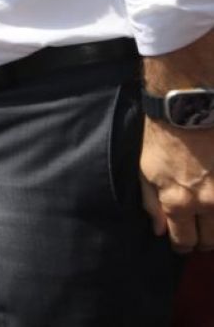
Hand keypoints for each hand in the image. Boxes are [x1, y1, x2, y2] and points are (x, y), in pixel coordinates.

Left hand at [140, 117, 213, 250]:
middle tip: (199, 235)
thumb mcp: (145, 169)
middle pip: (211, 241)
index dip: (182, 245)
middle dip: (203, 241)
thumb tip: (159, 230)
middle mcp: (208, 203)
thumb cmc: (162, 136)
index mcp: (178, 202)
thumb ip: (151, 203)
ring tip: (211, 220)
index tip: (182, 244)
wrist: (188, 108)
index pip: (183, 240)